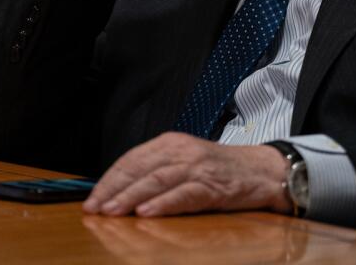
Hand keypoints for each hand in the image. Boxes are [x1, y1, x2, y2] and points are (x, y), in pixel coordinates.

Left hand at [81, 132, 291, 217]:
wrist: (263, 170)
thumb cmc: (220, 170)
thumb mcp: (184, 162)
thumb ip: (156, 171)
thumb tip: (120, 192)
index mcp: (170, 143)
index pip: (131, 159)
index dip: (109, 179)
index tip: (92, 198)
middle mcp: (181, 151)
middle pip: (140, 169)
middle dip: (113, 190)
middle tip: (94, 208)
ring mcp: (197, 167)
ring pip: (157, 180)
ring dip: (131, 196)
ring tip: (112, 211)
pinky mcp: (213, 185)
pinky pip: (184, 194)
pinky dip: (164, 203)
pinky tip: (147, 212)